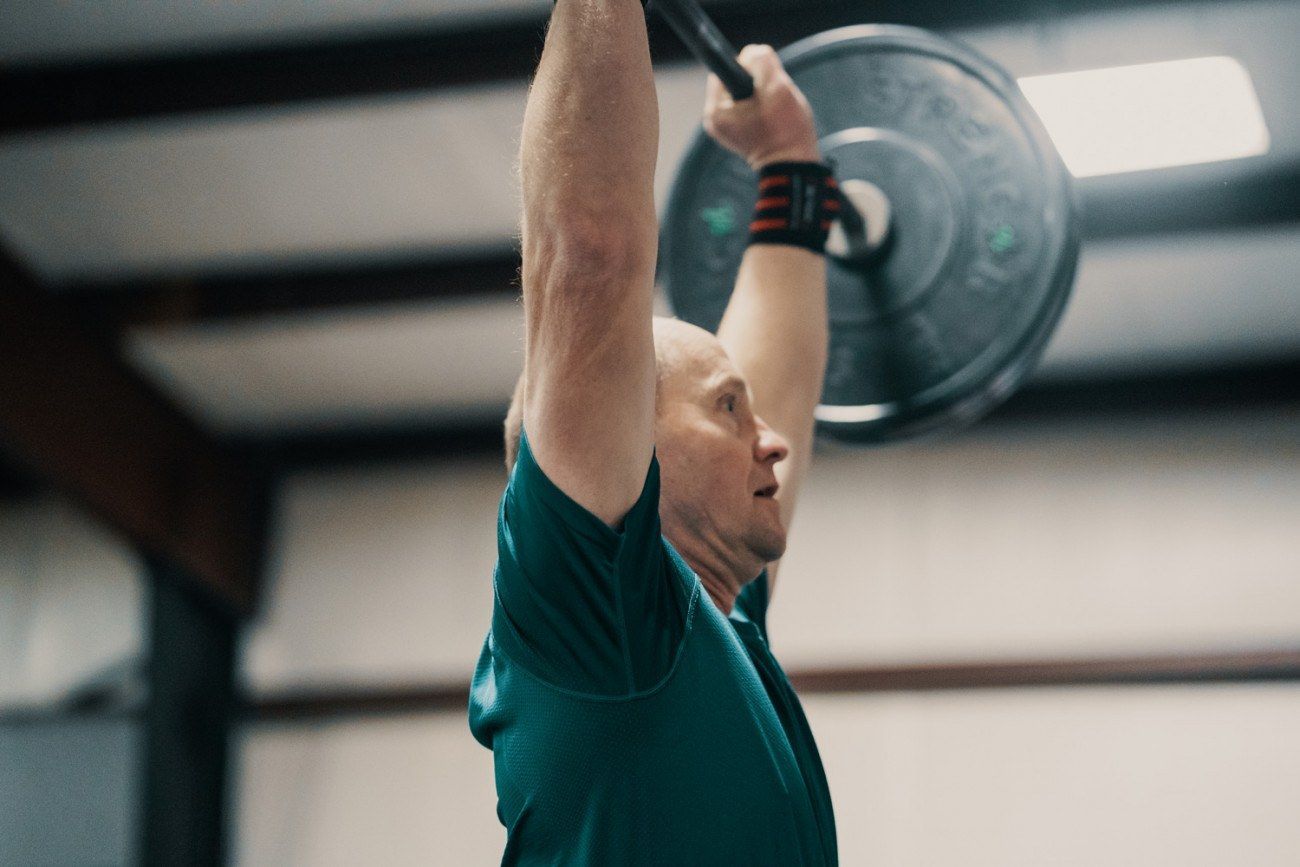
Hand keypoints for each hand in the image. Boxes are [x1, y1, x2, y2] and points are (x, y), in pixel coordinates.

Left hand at [703, 44, 820, 169]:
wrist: (793, 165)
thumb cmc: (786, 131)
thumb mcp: (778, 88)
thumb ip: (761, 62)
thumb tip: (750, 53)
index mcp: (716, 111)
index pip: (724, 67)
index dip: (749, 66)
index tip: (764, 79)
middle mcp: (714, 119)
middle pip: (734, 78)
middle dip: (757, 81)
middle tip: (772, 100)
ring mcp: (724, 127)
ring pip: (744, 90)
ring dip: (762, 93)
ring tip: (773, 111)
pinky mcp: (737, 131)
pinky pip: (748, 104)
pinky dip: (762, 105)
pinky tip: (771, 118)